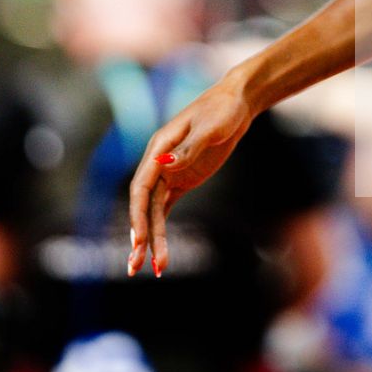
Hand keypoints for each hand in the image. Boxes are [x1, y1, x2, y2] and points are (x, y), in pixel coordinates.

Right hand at [126, 76, 255, 275]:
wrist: (236, 103)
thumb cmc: (222, 109)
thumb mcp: (210, 128)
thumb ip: (188, 149)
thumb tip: (164, 165)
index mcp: (159, 148)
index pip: (141, 187)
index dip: (138, 215)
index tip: (139, 240)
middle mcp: (158, 163)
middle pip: (143, 205)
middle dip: (140, 236)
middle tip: (134, 266)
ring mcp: (169, 173)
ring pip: (154, 212)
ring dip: (151, 240)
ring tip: (156, 269)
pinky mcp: (181, 181)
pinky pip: (166, 209)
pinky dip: (162, 231)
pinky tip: (161, 254)